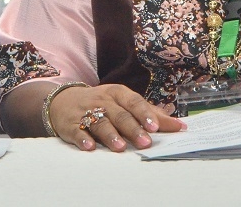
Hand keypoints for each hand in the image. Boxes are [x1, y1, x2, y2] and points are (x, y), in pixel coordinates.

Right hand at [48, 83, 184, 151]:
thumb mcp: (123, 101)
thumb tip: (177, 124)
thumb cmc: (101, 102)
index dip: (144, 114)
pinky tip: (89, 146)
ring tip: (120, 147)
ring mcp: (86, 112)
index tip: (155, 127)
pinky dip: (83, 139)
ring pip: (100, 122)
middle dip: (132, 128)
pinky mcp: (70, 124)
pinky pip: (77, 131)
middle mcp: (102, 101)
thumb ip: (149, 112)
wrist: (62, 100)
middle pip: (119, 114)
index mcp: (118, 93)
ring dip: (110, 135)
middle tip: (145, 142)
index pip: (134, 102)